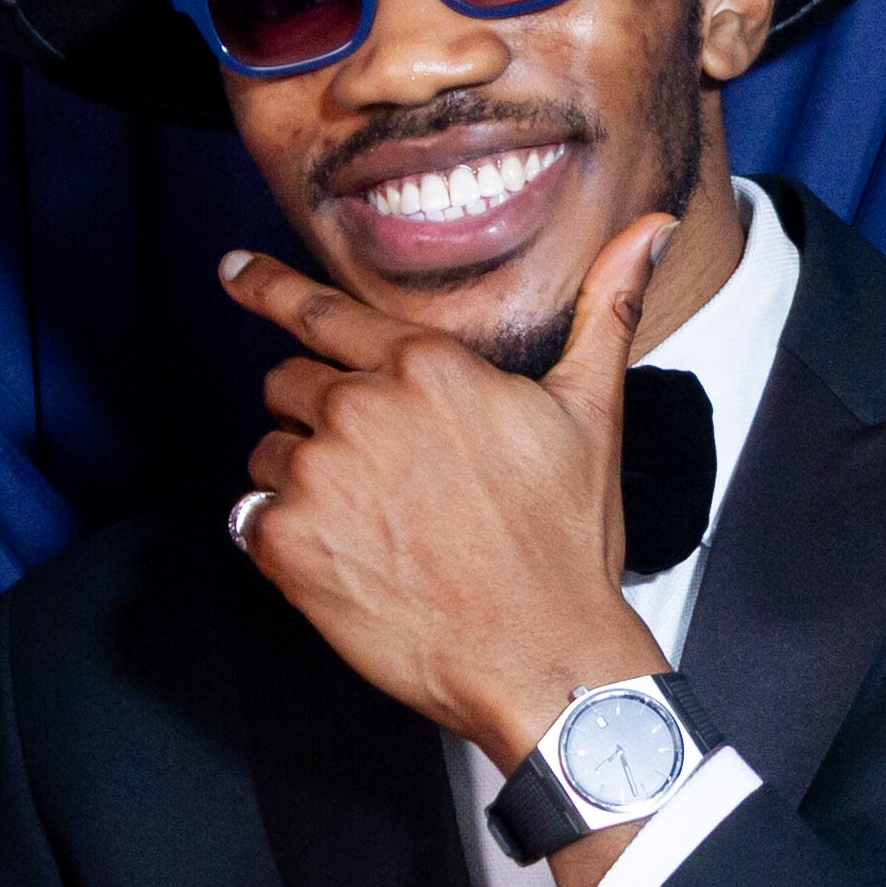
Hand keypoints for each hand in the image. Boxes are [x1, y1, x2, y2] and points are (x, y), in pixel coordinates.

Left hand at [225, 220, 676, 765]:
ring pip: (268, 452)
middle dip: (318, 418)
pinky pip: (251, 519)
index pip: (319, 311)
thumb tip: (653, 227)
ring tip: (373, 528)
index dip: (268, 288)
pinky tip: (347, 563)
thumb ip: (604, 309)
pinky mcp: (287, 542)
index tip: (232, 273)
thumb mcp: (593, 414)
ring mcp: (317, 475)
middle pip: (289, 383)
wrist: (542, 659)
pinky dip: (285, 539)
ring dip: (300, 480)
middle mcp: (362, 408)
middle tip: (378, 478)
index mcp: (427, 366)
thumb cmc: (566, 544)